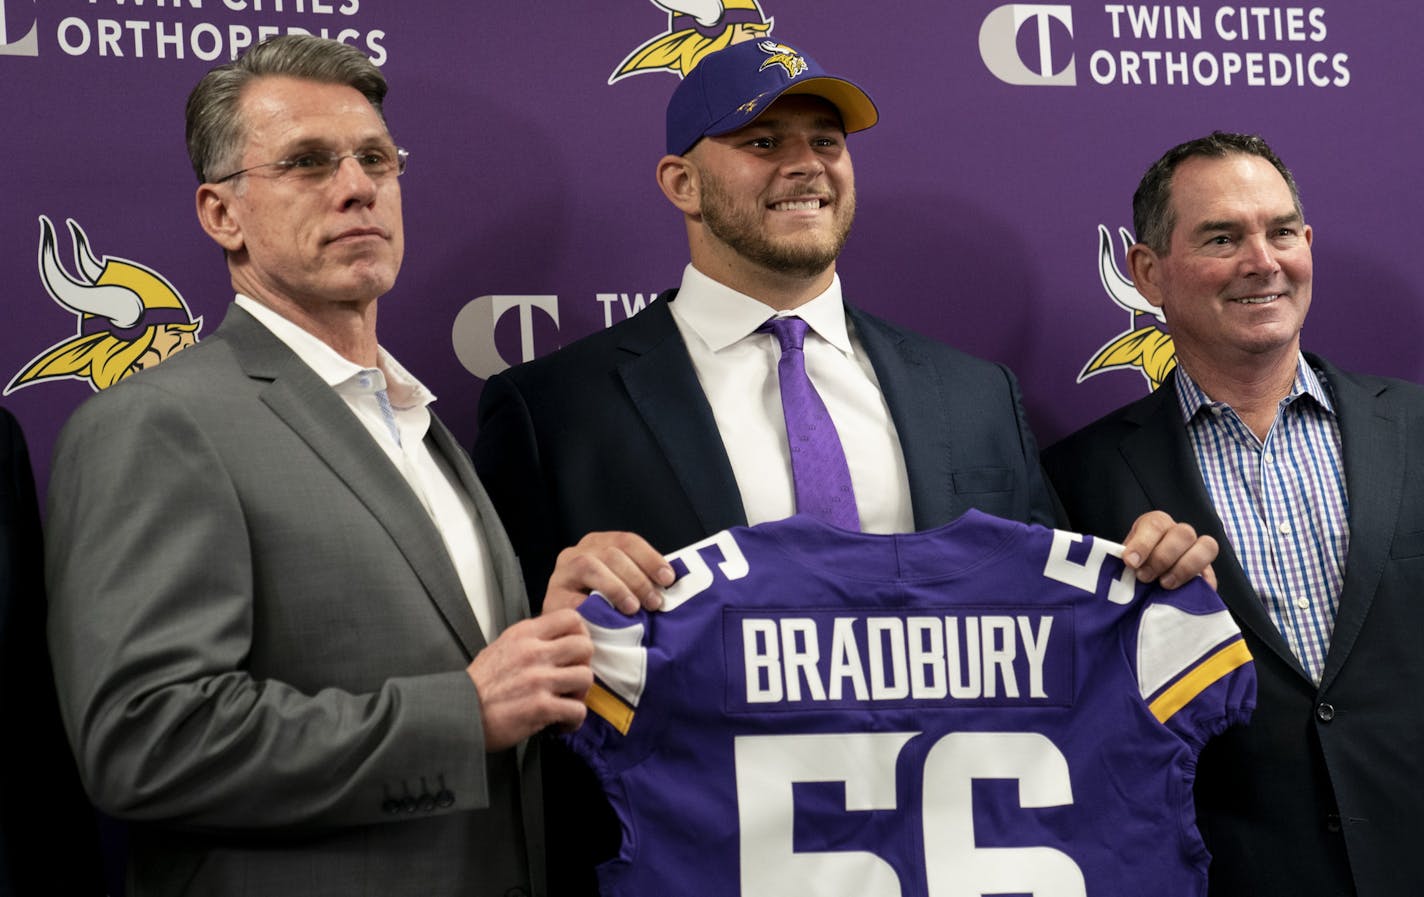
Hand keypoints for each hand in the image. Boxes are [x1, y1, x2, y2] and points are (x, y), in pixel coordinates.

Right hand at [467, 609, 593, 751]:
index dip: (580, 634)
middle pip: (585, 646)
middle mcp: (534, 652)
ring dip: (580, 694)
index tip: (574, 652)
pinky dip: (573, 720)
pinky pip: (577, 711)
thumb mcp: (501, 646)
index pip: (571, 617)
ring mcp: (539, 679)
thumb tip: (558, 641)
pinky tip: (561, 723)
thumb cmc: (480, 684)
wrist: (458, 713)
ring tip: (566, 702)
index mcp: (524, 634)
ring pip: (586, 678)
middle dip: (584, 664)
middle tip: (571, 679)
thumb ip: (530, 640)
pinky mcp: (541, 707)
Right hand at [544, 531, 674, 614]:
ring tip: (633, 609)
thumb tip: (669, 582)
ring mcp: (561, 574)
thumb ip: (639, 578)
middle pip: (610, 553)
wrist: (564, 632)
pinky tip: (608, 621)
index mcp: (597, 543)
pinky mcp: (552, 598)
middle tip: (654, 602)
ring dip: (616, 587)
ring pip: (590, 566)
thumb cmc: (601, 609)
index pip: (626, 541)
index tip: (668, 578)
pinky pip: (572, 599)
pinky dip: (592, 608)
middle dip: (637, 578)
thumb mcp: (620, 585)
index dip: (650, 558)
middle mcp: (577, 553)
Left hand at [1120, 510, 1218, 589]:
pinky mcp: (1207, 573)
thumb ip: (1125, 560)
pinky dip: (1203, 585)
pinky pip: (1213, 575)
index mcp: (1157, 524)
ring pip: (1207, 546)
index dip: (1143, 543)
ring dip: (1185, 568)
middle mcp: (1179, 533)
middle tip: (1145, 577)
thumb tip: (1126, 565)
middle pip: (1184, 533)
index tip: (1130, 562)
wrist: (1144, 581)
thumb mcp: (1125, 558)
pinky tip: (1187, 594)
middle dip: (1163, 558)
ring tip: (1165, 585)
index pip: (1156, 524)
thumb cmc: (1133, 566)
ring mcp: (1197, 551)